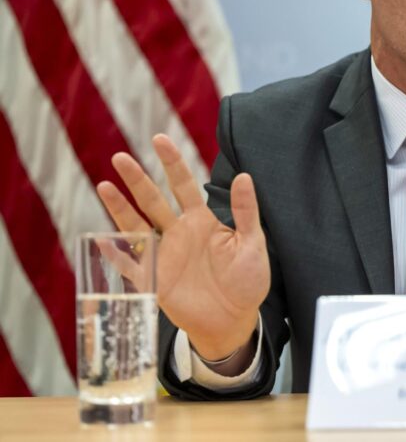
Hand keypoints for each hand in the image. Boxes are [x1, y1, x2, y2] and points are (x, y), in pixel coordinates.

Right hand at [96, 135, 269, 360]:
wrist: (235, 319)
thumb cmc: (248, 281)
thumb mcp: (252, 244)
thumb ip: (246, 212)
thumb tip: (244, 176)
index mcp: (202, 221)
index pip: (183, 185)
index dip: (172, 163)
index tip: (160, 139)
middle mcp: (179, 233)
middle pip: (153, 200)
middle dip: (138, 179)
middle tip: (120, 157)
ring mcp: (164, 255)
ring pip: (136, 226)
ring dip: (120, 208)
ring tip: (104, 186)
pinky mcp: (154, 280)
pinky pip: (130, 264)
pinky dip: (115, 253)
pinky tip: (99, 239)